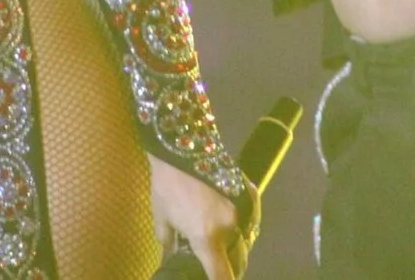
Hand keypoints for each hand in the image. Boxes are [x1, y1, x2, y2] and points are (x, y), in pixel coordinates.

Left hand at [149, 155, 244, 279]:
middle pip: (239, 260)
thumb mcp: (162, 220)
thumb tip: (171, 260)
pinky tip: (235, 227)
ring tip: (226, 247)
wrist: (181, 147)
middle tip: (218, 267)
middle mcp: (229, 227)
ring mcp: (242, 210)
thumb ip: (170, 246)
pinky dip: (245, 226)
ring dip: (238, 246)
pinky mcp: (248, 194)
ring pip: (246, 239)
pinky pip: (251, 219)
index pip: (221, 275)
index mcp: (206, 237)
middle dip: (232, 267)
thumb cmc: (167, 186)